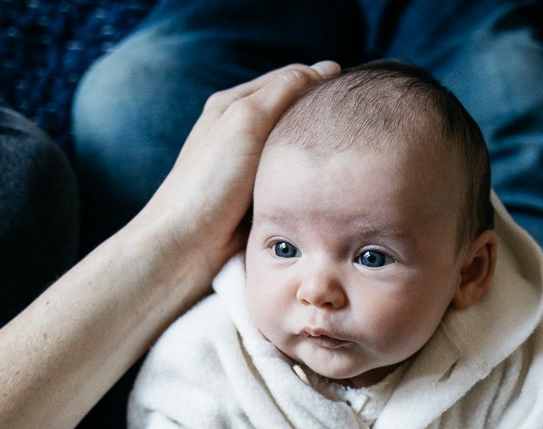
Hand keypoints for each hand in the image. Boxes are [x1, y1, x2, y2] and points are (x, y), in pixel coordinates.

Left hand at [136, 61, 339, 271]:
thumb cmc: (210, 181)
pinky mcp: (259, 197)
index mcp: (233, 105)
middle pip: (292, 114)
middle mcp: (241, 132)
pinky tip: (329, 182)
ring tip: (348, 152)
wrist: (187, 246)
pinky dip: (310, 179)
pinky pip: (294, 180)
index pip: (287, 80)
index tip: (350, 92)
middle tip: (355, 124)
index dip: (319, 81)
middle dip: (320, 118)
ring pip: (295, 149)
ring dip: (317, 152)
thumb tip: (324, 68)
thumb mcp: (245, 122)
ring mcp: (251, 167)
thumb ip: (282, 92)